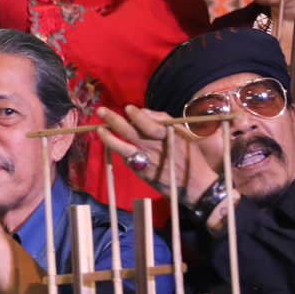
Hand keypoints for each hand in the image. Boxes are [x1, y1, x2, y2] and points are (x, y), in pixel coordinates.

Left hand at [95, 103, 219, 205]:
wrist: (195, 185)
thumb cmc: (191, 156)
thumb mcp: (183, 134)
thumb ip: (163, 121)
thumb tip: (143, 112)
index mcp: (169, 136)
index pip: (150, 124)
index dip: (138, 116)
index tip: (128, 108)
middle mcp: (155, 148)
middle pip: (131, 132)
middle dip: (114, 120)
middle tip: (101, 111)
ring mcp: (147, 161)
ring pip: (124, 147)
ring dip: (109, 137)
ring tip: (99, 129)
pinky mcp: (142, 172)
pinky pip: (127, 159)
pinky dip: (118, 150)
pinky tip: (110, 142)